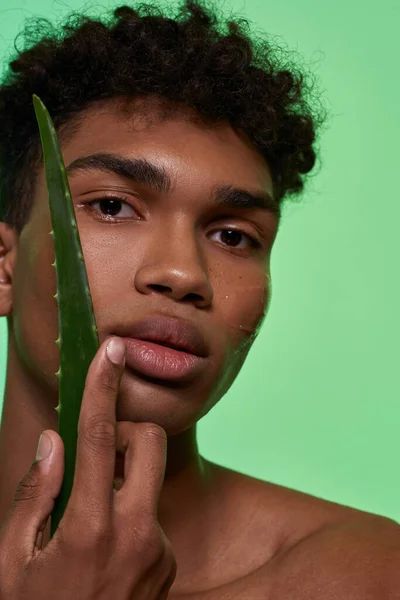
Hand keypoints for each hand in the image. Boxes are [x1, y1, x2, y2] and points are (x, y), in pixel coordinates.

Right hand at [0, 337, 176, 598]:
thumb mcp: (12, 562)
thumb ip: (34, 494)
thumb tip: (54, 440)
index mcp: (89, 526)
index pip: (100, 435)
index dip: (102, 385)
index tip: (110, 349)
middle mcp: (135, 533)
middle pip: (149, 442)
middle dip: (126, 434)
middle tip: (95, 457)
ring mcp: (158, 550)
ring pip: (150, 480)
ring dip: (123, 479)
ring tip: (88, 518)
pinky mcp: (168, 563)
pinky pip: (151, 515)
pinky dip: (129, 514)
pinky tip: (104, 550)